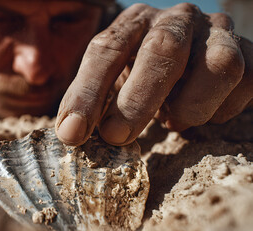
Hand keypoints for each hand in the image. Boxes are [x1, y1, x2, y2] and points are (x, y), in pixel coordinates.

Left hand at [55, 3, 252, 145]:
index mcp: (134, 23)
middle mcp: (176, 20)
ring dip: (191, 106)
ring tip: (173, 120)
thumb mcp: (112, 80)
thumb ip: (91, 99)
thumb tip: (70, 132)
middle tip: (116, 137)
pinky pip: (243, 84)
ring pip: (218, 66)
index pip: (106, 51)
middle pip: (162, 50)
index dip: (86, 93)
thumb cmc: (144, 74)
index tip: (72, 133)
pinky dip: (219, 110)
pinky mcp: (249, 53)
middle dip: (137, 100)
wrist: (193, 59)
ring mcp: (217, 32)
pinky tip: (201, 113)